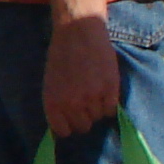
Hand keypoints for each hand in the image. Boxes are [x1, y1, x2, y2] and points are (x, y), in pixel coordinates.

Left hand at [42, 15, 121, 141]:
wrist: (78, 31)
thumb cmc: (62, 54)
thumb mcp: (51, 82)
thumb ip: (57, 105)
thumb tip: (64, 127)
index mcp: (53, 104)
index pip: (64, 132)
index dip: (70, 125)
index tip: (73, 117)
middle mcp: (71, 105)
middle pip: (83, 127)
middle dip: (85, 116)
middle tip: (86, 100)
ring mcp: (92, 98)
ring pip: (98, 118)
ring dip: (98, 107)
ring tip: (95, 88)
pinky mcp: (110, 90)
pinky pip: (111, 110)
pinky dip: (110, 102)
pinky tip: (105, 88)